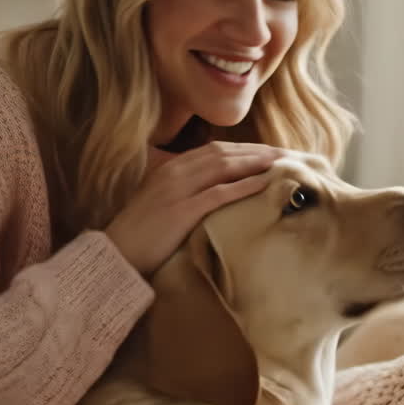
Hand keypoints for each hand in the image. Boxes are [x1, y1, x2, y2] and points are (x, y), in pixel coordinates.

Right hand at [105, 141, 283, 274]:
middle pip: (225, 153)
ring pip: (224, 167)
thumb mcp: (161, 205)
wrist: (115, 256)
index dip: (246, 149)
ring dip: (256, 162)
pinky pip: (219, 193)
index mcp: (170, 168)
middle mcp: (175, 172)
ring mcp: (177, 189)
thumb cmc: (139, 237)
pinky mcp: (181, 210)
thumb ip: (185, 193)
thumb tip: (216, 193)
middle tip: (288, 154)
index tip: (272, 152)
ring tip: (283, 163)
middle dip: (258, 151)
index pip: (215, 150)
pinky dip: (244, 186)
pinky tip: (265, 184)